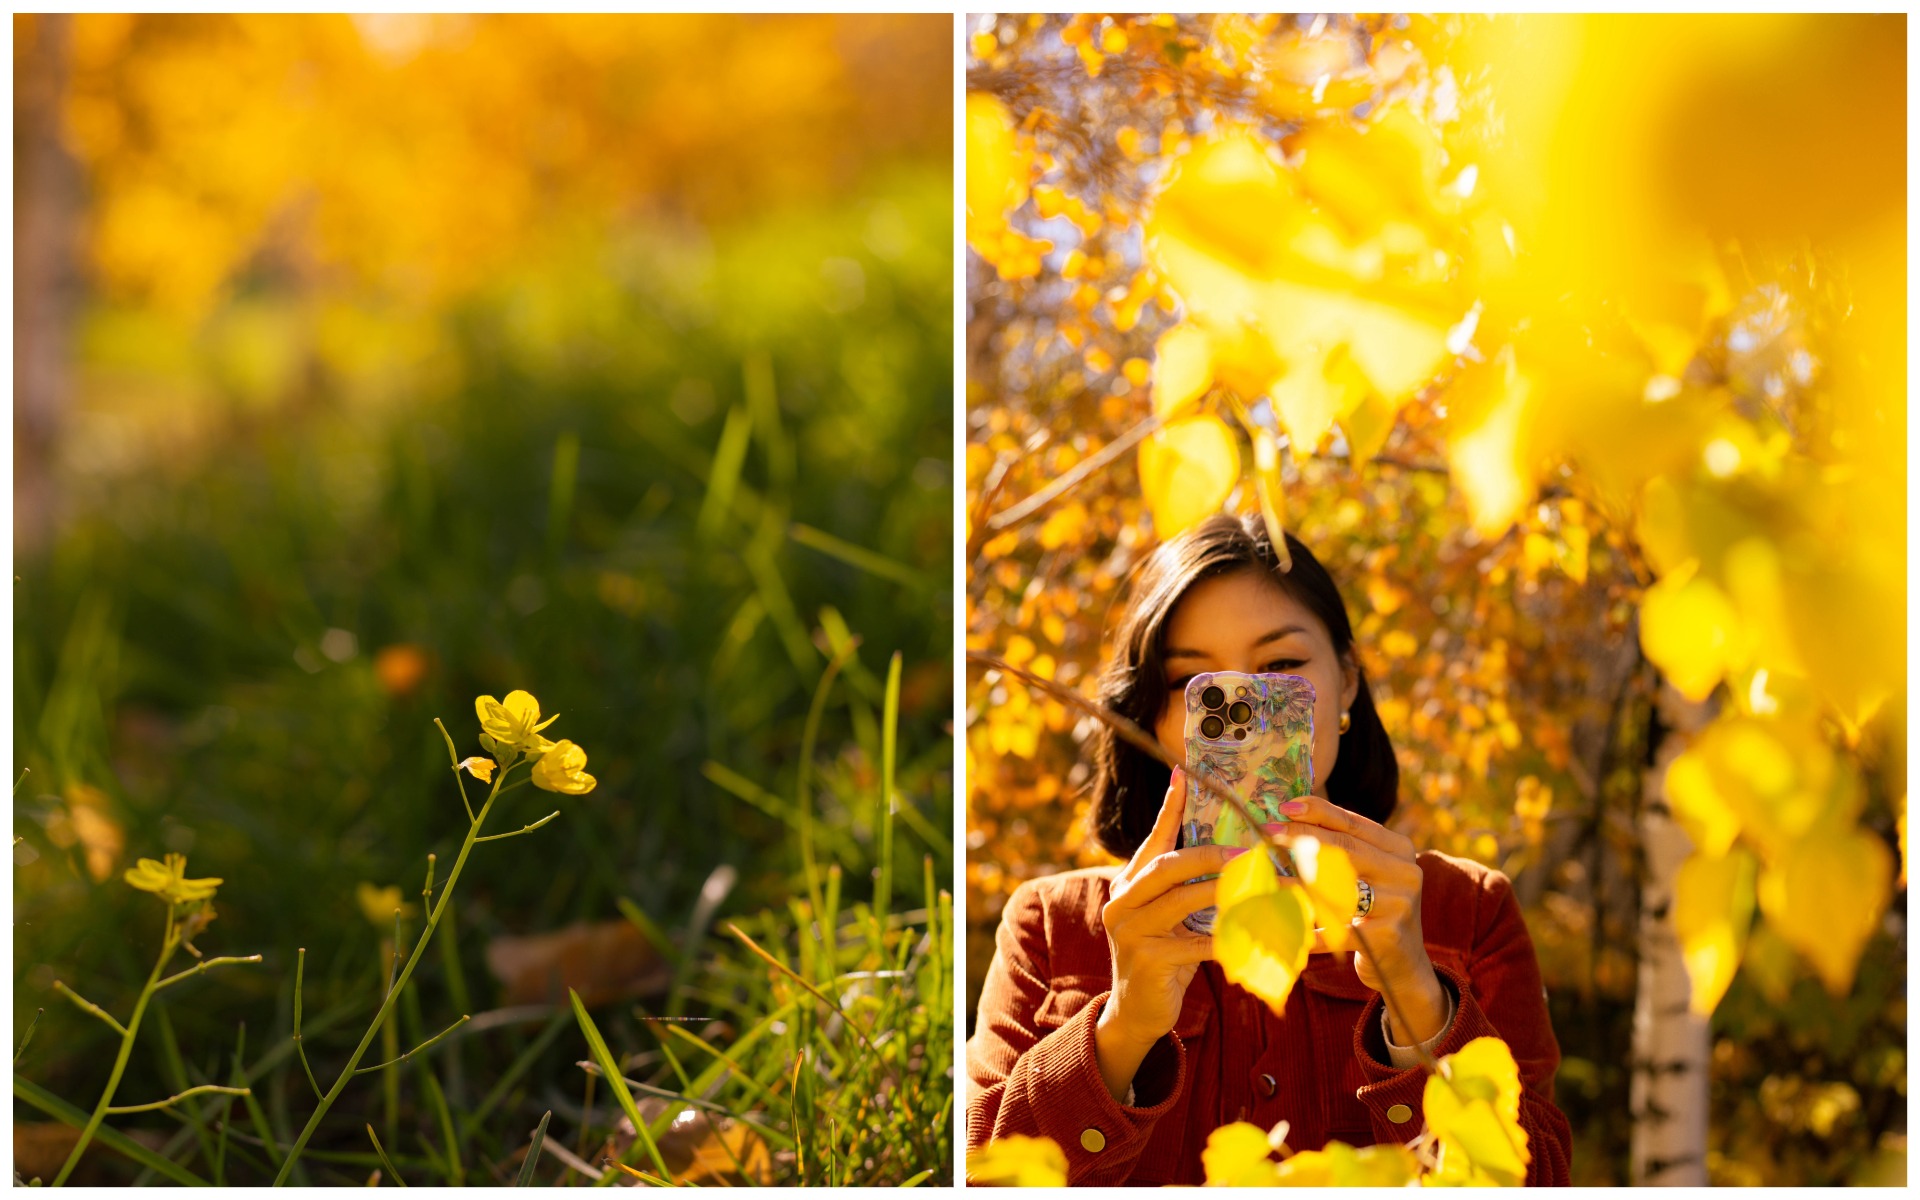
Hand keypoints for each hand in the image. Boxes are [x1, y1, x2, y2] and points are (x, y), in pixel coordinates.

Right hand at [1093, 769, 1241, 1101]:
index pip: (1152, 838)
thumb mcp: (1167, 916)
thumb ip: (1184, 887)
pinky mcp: (1149, 960)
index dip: (1169, 807)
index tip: (1183, 774)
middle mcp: (1123, 900)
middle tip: (1250, 852)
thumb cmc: (1162, 956)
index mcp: (1128, 883)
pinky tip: (1259, 934)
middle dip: (1211, 853)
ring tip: (1265, 888)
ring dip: (1231, 892)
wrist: (1135, 1011)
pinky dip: (1232, 937)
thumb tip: (1231, 854)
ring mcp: (1131, 931)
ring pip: (1184, 899)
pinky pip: (1198, 942)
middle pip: (1168, 864)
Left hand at [1262, 795, 1448, 1044]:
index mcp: (1399, 849)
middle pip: (1343, 849)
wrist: (1404, 967)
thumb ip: (1340, 849)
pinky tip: (1283, 925)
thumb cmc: (1374, 913)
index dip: (1317, 812)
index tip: (1283, 807)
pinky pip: (1335, 928)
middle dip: (1300, 839)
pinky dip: (1307, 927)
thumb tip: (1286, 821)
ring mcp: (1399, 904)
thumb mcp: (1368, 875)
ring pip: (1335, 888)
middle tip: (1266, 835)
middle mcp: (1405, 872)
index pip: (1353, 823)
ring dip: (1295, 883)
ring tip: (1265, 878)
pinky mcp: (1386, 936)